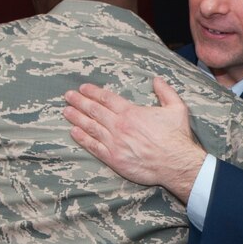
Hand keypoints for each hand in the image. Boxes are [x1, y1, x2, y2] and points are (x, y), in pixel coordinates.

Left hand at [63, 76, 206, 202]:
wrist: (175, 163)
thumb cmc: (176, 137)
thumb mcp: (176, 108)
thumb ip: (165, 92)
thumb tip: (157, 80)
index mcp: (131, 112)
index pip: (107, 98)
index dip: (93, 92)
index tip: (83, 88)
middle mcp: (119, 126)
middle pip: (94, 110)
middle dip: (79, 102)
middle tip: (68, 96)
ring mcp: (114, 142)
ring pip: (90, 127)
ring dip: (76, 118)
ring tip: (65, 111)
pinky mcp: (114, 159)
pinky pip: (93, 147)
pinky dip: (82, 139)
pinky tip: (73, 132)